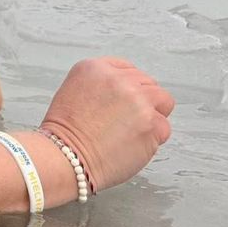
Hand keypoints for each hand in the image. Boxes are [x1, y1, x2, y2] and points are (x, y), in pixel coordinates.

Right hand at [40, 58, 174, 192]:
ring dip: (153, 115)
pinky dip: (153, 138)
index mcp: (95, 68)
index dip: (127, 88)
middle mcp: (119, 79)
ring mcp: (138, 100)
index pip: (127, 69)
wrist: (65, 158)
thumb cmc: (64, 134)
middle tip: (125, 121)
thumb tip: (125, 95)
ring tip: (133, 131)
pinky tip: (133, 144)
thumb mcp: (73, 92)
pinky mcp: (152, 123)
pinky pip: (164, 127)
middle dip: (140, 101)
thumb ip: (101, 86)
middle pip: (147, 83)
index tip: (123, 102)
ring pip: (163, 100)